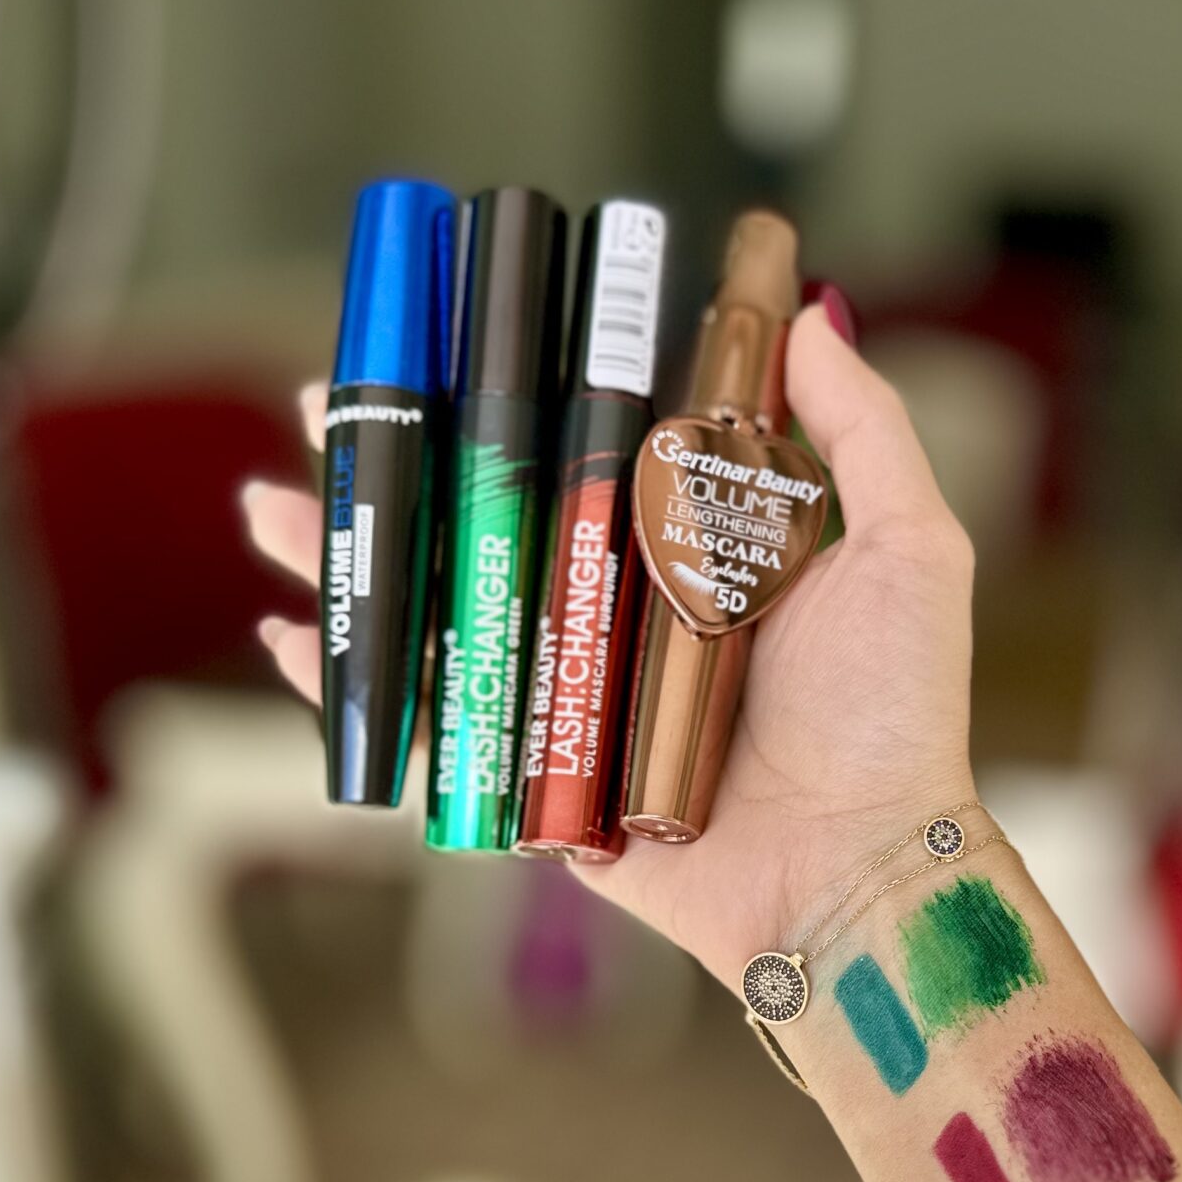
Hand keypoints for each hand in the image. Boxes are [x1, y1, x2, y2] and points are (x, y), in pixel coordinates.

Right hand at [244, 302, 977, 986]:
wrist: (856, 868)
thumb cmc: (892, 716)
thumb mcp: (908, 550)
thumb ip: (863, 434)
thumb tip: (809, 313)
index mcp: (700, 549)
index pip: (587, 449)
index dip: (517, 394)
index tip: (451, 335)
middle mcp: (627, 612)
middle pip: (491, 516)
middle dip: (401, 461)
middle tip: (324, 403)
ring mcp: (576, 694)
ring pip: (442, 608)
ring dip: (350, 555)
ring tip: (273, 505)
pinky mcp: (541, 777)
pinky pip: (435, 726)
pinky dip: (356, 686)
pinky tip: (290, 633)